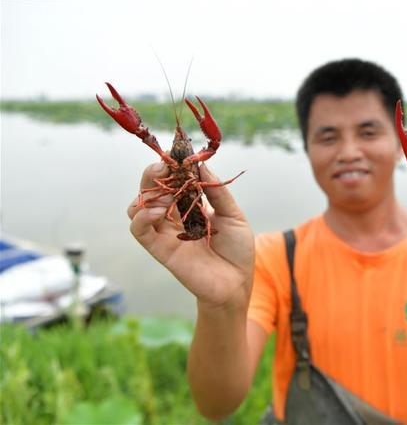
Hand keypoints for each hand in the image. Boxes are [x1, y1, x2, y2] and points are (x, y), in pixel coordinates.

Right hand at [127, 162, 254, 309]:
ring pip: (138, 206)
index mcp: (190, 204)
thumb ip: (217, 191)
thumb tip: (202, 164)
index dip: (171, 167)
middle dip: (152, 174)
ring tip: (166, 196)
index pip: (172, 180)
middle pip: (150, 189)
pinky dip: (142, 217)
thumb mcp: (233, 215)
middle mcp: (173, 216)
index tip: (176, 155)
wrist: (237, 281)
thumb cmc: (237, 249)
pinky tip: (158, 211)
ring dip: (147, 195)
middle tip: (163, 167)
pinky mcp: (159, 249)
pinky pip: (139, 230)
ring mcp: (164, 232)